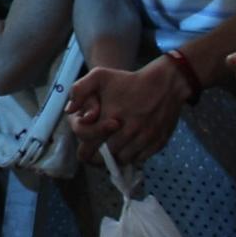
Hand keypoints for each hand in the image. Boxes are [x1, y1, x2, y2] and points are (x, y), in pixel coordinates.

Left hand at [65, 60, 185, 161]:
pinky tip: (131, 143)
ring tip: (115, 145)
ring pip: (123, 160)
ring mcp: (144, 139)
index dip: (85, 149)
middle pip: (106, 158)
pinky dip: (134, 155)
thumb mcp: (99, 76)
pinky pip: (140, 159)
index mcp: (110, 118)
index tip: (87, 145)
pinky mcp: (158, 143)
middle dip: (100, 154)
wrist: (165, 83)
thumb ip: (79, 90)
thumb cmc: (129, 80)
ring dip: (117, 156)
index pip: (90, 149)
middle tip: (100, 148)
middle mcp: (128, 132)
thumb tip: (70, 111)